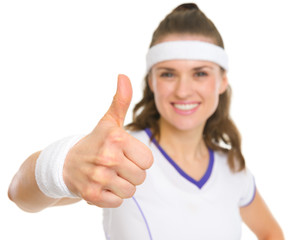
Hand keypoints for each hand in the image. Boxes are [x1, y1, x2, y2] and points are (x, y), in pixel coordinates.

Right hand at [63, 74, 152, 207]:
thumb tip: (124, 76)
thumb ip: (120, 100)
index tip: (125, 154)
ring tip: (109, 175)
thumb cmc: (95, 141)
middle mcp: (107, 157)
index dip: (139, 159)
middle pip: (141, 177)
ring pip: (130, 191)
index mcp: (116, 139)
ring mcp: (98, 177)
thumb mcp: (108, 121)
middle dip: (131, 173)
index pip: (148, 161)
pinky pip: (117, 202)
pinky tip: (101, 185)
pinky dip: (111, 196)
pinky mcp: (91, 195)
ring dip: (122, 185)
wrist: (65, 163)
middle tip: (115, 166)